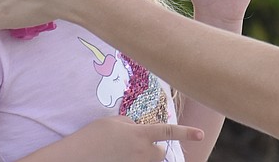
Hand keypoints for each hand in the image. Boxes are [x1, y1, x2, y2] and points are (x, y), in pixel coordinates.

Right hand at [65, 116, 203, 161]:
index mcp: (140, 134)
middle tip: (134, 142)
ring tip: (122, 150)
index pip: (169, 131)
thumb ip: (131, 123)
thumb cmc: (93, 135)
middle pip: (160, 152)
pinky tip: (118, 156)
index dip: (186, 132)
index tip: (201, 134)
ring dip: (143, 155)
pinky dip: (132, 159)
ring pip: (149, 160)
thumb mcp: (113, 121)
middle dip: (153, 147)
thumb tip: (138, 129)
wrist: (77, 156)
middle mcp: (142, 152)